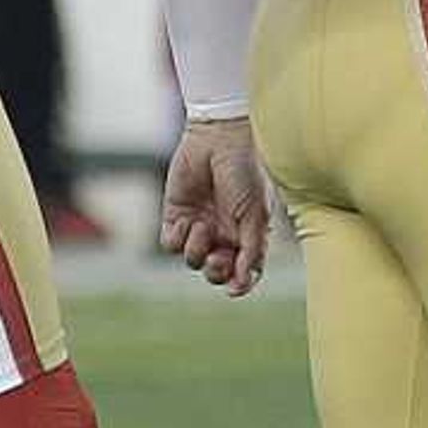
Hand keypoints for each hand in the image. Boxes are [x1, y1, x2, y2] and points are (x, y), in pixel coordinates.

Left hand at [160, 116, 277, 296]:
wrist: (219, 139)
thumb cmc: (245, 174)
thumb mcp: (256, 214)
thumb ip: (252, 248)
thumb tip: (245, 280)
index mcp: (247, 236)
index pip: (244, 271)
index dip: (240, 284)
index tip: (235, 288)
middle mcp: (223, 235)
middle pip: (215, 272)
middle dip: (216, 271)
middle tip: (218, 258)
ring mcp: (198, 226)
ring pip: (192, 260)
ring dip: (196, 249)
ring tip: (202, 227)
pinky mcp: (175, 215)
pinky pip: (171, 244)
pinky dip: (177, 239)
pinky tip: (186, 223)